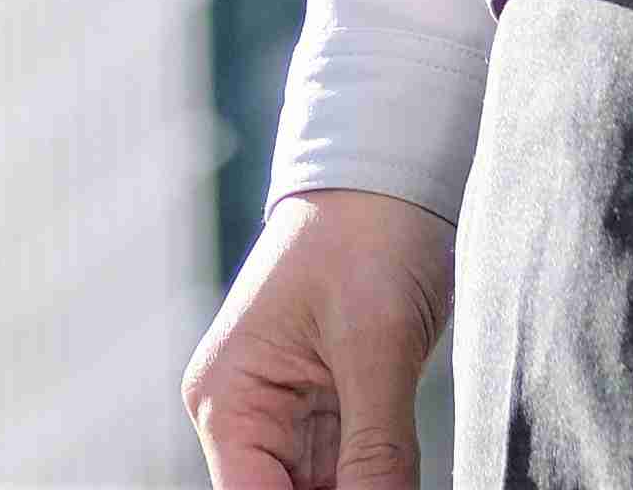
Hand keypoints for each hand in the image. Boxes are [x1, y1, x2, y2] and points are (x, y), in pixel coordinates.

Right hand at [183, 184, 453, 489]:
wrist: (394, 173)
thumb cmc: (366, 233)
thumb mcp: (376, 346)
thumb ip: (376, 452)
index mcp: (228, 399)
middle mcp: (247, 416)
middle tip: (395, 484)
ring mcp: (290, 417)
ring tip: (402, 473)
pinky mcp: (335, 411)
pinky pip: (355, 476)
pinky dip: (382, 484)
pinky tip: (404, 478)